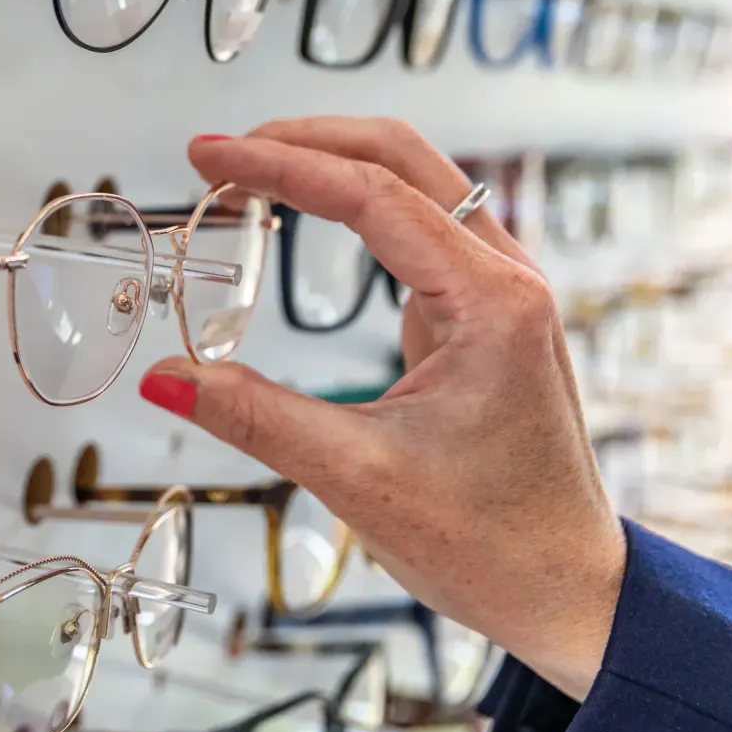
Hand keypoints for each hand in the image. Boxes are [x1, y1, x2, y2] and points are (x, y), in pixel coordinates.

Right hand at [139, 118, 626, 700]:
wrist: (568, 592)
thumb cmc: (493, 543)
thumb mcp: (356, 478)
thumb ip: (253, 417)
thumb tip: (163, 379)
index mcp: (493, 304)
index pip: (371, 196)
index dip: (279, 166)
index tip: (208, 157)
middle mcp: (508, 281)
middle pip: (401, 158)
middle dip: (305, 140)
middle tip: (219, 153)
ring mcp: (501, 293)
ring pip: (416, 182)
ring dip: (331, 164)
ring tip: (250, 173)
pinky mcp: (484, 315)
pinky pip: (419, 227)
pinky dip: (355, 206)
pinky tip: (305, 213)